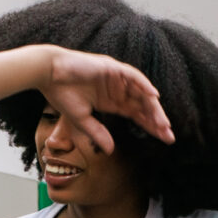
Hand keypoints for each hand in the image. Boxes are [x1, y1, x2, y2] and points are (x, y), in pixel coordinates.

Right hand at [39, 47, 174, 154]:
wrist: (48, 74)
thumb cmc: (61, 94)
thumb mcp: (81, 120)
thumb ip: (97, 133)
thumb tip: (110, 150)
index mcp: (112, 101)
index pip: (137, 115)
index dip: (150, 126)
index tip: (163, 139)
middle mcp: (118, 89)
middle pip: (143, 106)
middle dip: (156, 121)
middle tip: (169, 136)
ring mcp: (117, 78)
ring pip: (141, 93)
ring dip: (153, 108)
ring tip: (162, 123)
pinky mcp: (112, 68)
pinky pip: (133, 76)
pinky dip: (144, 85)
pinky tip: (154, 97)